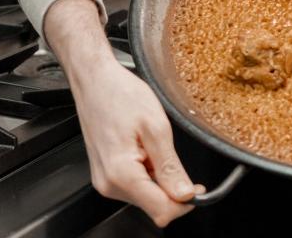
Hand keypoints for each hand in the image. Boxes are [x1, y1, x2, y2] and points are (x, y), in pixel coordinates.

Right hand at [71, 57, 201, 226]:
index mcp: (121, 174)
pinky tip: (144, 150)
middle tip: (175, 159)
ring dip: (159, 180)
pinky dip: (147, 173)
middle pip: (154, 207)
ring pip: (146, 197)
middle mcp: (109, 184)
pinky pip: (135, 186)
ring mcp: (105, 181)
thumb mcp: (156, 127)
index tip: (197, 187)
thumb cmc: (119, 94)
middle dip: (172, 190)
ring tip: (153, 148)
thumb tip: (185, 194)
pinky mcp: (105, 175)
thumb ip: (170, 166)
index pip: (162, 210)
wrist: (94, 80)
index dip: (185, 201)